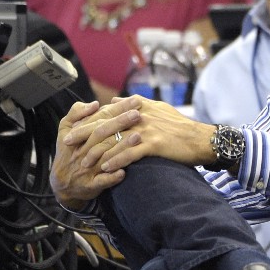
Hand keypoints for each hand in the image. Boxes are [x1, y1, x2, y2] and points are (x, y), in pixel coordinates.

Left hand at [51, 96, 218, 209]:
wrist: (202, 139)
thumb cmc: (181, 127)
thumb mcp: (158, 110)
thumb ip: (136, 105)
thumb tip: (116, 100)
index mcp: (139, 106)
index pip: (107, 111)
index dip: (87, 120)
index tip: (71, 127)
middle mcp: (140, 115)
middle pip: (105, 124)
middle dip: (84, 133)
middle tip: (67, 142)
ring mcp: (147, 129)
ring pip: (115, 140)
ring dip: (97, 151)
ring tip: (83, 161)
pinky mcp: (155, 143)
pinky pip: (130, 153)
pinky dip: (116, 161)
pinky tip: (106, 169)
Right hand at [51, 99, 140, 209]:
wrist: (61, 183)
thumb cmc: (69, 152)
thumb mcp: (65, 130)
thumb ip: (76, 113)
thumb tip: (95, 103)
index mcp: (77, 135)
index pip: (99, 118)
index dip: (116, 109)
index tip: (135, 101)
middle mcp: (82, 150)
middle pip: (101, 134)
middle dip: (120, 123)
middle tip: (138, 114)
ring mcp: (87, 168)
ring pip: (104, 156)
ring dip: (120, 147)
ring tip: (138, 137)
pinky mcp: (90, 185)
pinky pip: (102, 181)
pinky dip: (112, 177)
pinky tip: (124, 172)